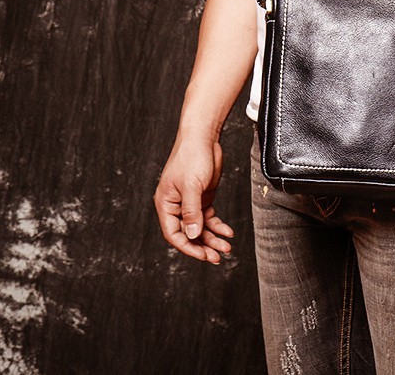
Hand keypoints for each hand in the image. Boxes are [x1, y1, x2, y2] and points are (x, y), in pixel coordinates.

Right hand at [153, 132, 234, 263]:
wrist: (204, 137)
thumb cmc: (192, 157)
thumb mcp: (191, 186)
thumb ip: (192, 211)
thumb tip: (192, 236)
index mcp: (165, 204)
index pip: (174, 233)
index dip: (188, 247)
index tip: (203, 255)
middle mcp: (176, 206)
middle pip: (188, 233)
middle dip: (203, 246)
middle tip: (218, 257)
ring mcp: (190, 202)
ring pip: (200, 227)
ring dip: (213, 238)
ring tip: (227, 247)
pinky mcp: (203, 197)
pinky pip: (209, 218)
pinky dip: (218, 226)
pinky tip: (228, 232)